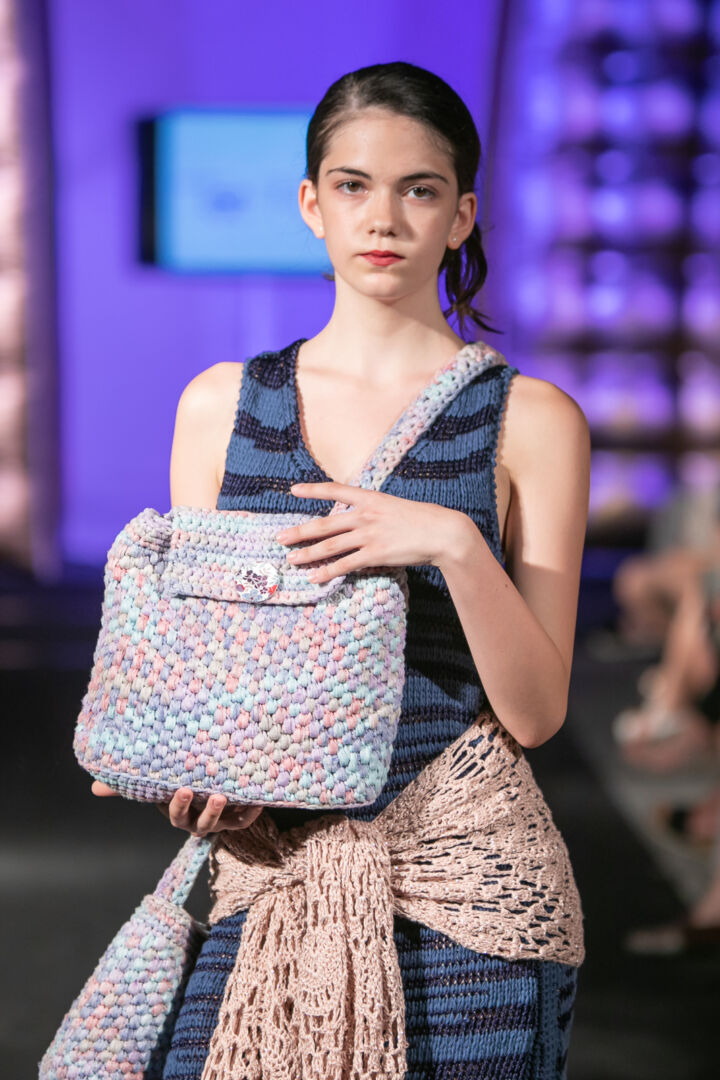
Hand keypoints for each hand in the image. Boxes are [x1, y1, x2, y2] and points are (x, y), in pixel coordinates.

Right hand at [91, 781, 263, 836]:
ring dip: (226, 812)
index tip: (183, 788)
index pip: (177, 815)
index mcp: (180, 812)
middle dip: (207, 812)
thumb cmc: (181, 780)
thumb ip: (129, 785)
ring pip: (223, 824)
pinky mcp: (239, 817)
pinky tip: (259, 797)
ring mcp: (220, 821)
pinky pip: (246, 819)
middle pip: (201, 825)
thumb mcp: (159, 781)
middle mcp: (199, 821)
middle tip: (214, 795)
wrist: (211, 779)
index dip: (179, 805)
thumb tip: (94, 787)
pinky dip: (252, 810)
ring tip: (228, 795)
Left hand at [276, 482, 471, 580]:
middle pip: (324, 524)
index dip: (313, 490)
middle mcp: (365, 515)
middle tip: (280, 538)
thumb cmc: (423, 520)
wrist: (442, 532)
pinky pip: (345, 565)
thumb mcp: (395, 506)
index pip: (336, 490)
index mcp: (371, 498)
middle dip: (299, 532)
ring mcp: (369, 535)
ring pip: (330, 546)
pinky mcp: (375, 554)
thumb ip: (375, 511)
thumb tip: (359, 519)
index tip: (293, 490)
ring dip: (308, 554)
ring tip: (291, 559)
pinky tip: (314, 577)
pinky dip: (327, 572)